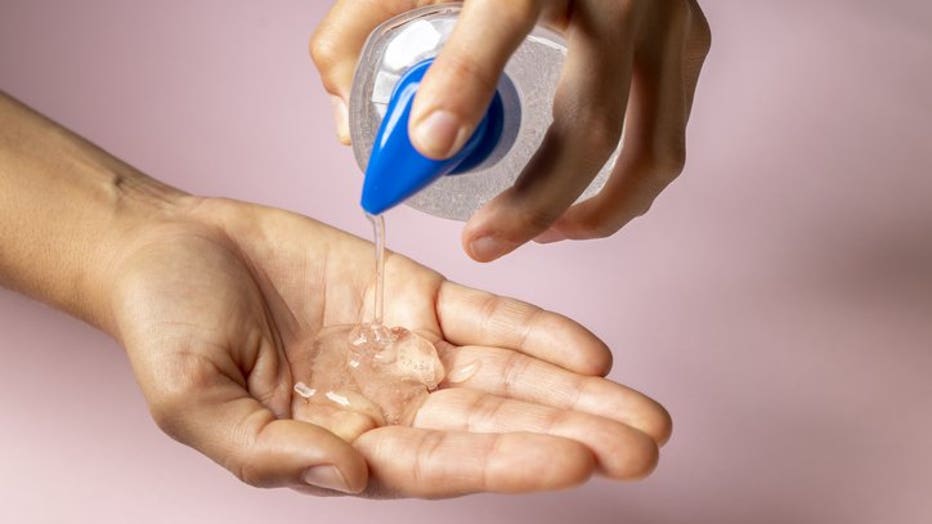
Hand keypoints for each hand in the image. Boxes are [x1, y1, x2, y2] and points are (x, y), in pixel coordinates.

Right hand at [108, 197, 670, 497]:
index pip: (441, 464)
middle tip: (646, 445)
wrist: (167, 248)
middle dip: (571, 435)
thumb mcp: (195, 404)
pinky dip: (536, 330)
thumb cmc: (168, 329)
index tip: (578, 461)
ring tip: (643, 412)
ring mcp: (407, 351)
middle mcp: (389, 406)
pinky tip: (590, 352)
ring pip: (506, 375)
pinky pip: (486, 316)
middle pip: (494, 425)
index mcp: (343, 447)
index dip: (509, 461)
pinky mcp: (413, 296)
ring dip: (574, 392)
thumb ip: (270, 452)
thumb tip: (352, 477)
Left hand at [311, 0, 710, 260]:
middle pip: (590, 121)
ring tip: (540, 236)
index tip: (427, 147)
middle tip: (481, 243)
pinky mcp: (690, 42)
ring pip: (650, 149)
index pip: (504, 17)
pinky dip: (627, 183)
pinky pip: (667, 136)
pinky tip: (581, 197)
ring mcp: (668, 20)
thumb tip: (350, 124)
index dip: (466, 82)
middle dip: (534, 201)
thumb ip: (360, 27)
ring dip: (596, 213)